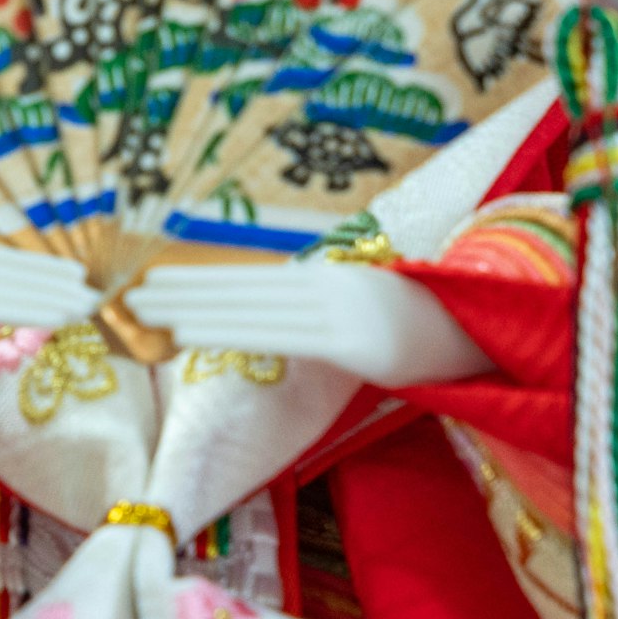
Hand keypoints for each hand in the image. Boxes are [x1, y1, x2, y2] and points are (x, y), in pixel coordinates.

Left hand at [119, 262, 487, 387]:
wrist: (498, 335)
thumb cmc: (434, 333)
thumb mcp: (370, 317)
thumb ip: (323, 317)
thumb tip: (277, 325)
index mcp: (331, 281)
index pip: (251, 283)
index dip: (197, 279)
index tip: (149, 279)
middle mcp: (329, 287)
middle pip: (239, 289)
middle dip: (178, 289)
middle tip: (119, 290)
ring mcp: (340, 311)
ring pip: (248, 308)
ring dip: (188, 306)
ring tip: (139, 306)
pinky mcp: (354, 339)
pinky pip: (277, 334)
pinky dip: (226, 328)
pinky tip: (186, 331)